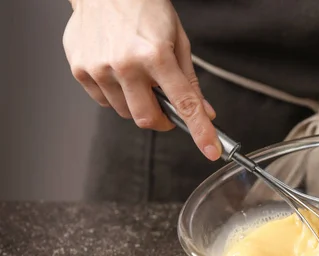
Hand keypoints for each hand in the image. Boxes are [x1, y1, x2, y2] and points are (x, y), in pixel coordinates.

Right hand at [63, 0, 220, 159]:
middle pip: (147, 119)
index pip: (184, 104)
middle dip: (161, 120)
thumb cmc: (144, 7)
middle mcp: (126, 64)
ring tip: (138, 75)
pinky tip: (118, 70)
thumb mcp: (178, 40)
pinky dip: (116, 94)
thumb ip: (190, 80)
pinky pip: (104, 100)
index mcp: (156, 55)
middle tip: (166, 107)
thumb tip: (206, 111)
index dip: (201, 131)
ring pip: (125, 112)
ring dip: (137, 103)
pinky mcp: (80, 69)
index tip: (211, 150)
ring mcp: (100, 68)